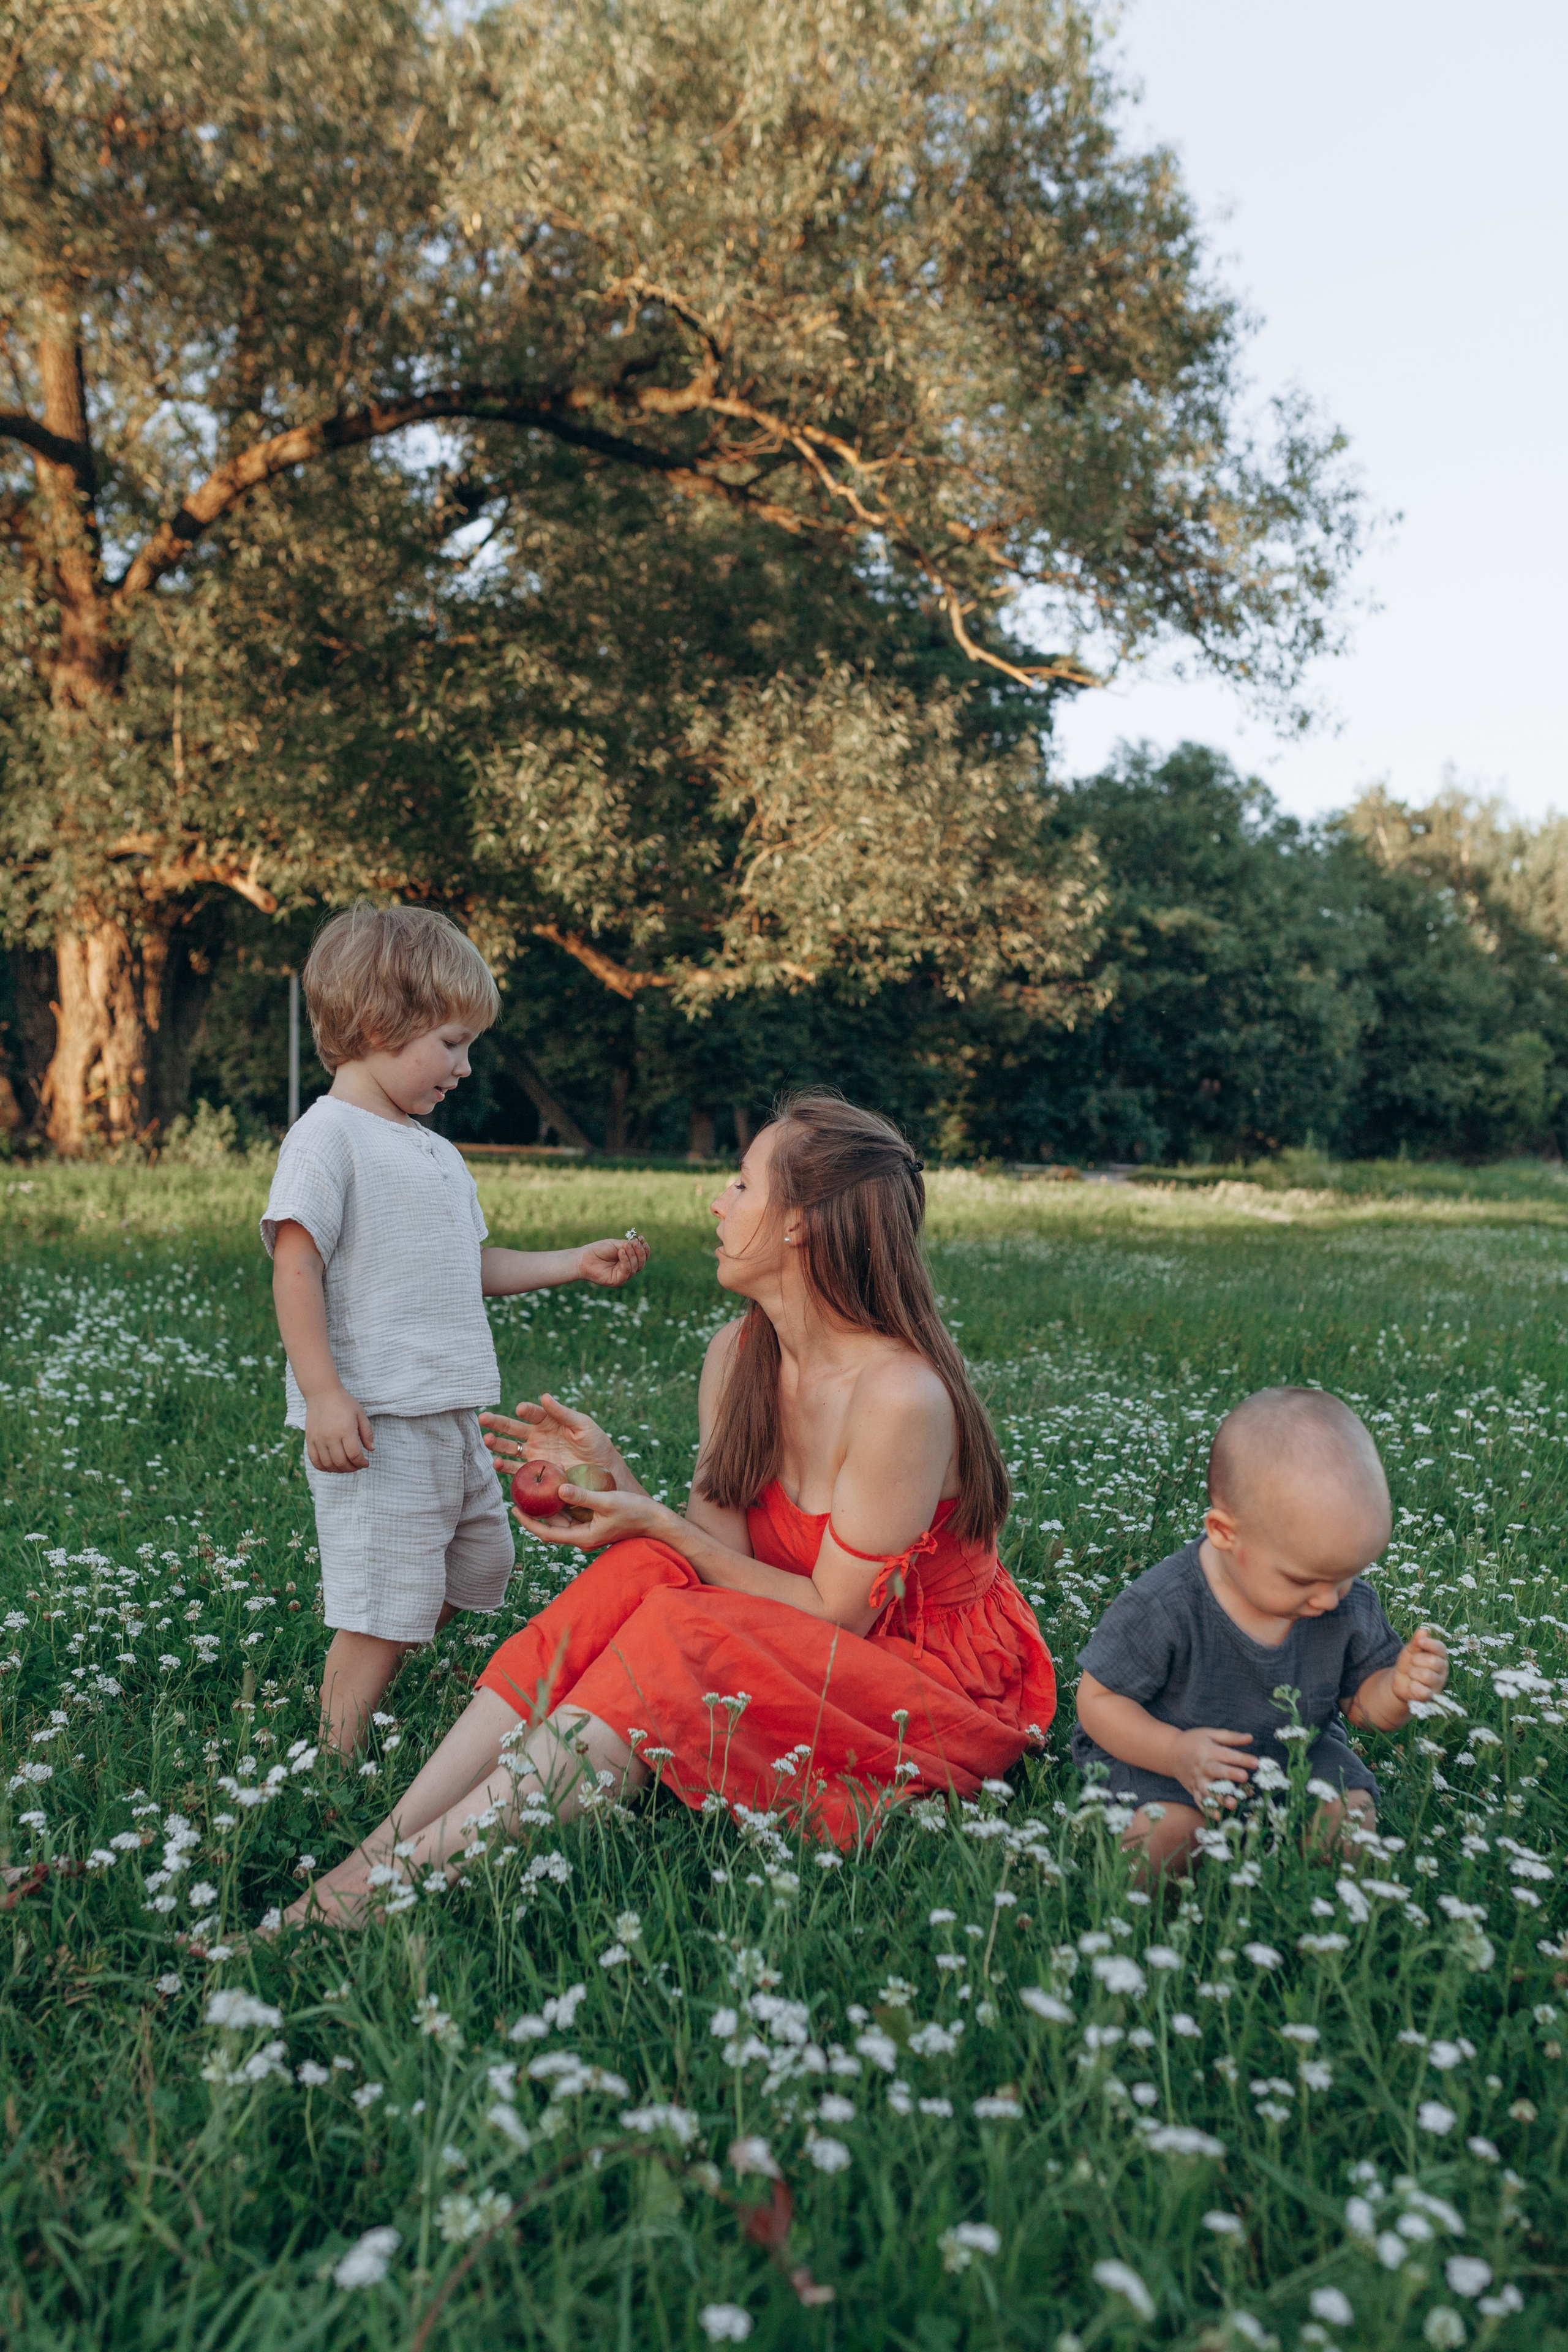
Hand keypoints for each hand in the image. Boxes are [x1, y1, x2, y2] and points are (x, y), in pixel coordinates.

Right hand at [304, 1386, 373, 1472]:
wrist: (322, 1393)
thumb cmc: (344, 1402)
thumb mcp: (360, 1414)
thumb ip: (367, 1433)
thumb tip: (371, 1450)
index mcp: (346, 1430)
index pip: (354, 1455)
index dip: (362, 1463)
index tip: (366, 1463)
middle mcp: (331, 1437)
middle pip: (341, 1463)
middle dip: (352, 1468)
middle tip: (357, 1466)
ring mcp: (318, 1439)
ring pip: (328, 1464)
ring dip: (339, 1470)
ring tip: (346, 1466)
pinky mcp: (309, 1440)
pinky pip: (315, 1460)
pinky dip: (323, 1467)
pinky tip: (331, 1466)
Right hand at [479, 1393, 617, 1478]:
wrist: (603, 1471)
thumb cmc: (596, 1443)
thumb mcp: (583, 1425)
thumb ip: (563, 1413)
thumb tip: (544, 1396)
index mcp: (549, 1421)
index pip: (533, 1413)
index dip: (526, 1410)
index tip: (521, 1408)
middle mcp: (537, 1436)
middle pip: (513, 1428)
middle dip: (498, 1424)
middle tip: (483, 1418)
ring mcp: (535, 1454)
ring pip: (510, 1448)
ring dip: (497, 1444)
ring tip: (487, 1440)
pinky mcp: (535, 1471)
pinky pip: (517, 1469)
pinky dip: (505, 1467)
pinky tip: (496, 1463)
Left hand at [513, 1481, 674, 1551]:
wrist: (656, 1522)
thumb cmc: (634, 1512)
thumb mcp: (607, 1501)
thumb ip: (583, 1496)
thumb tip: (558, 1490)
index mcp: (582, 1537)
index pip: (547, 1533)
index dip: (528, 1523)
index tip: (514, 1509)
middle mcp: (582, 1537)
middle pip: (551, 1527)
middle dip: (535, 1513)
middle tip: (520, 1495)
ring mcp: (589, 1531)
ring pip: (561, 1521)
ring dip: (548, 1509)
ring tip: (534, 1490)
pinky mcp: (595, 1524)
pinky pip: (572, 1516)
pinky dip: (562, 1505)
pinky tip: (558, 1489)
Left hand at [576, 1234, 649, 1287]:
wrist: (584, 1258)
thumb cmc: (598, 1250)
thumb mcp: (616, 1244)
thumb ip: (628, 1245)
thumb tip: (641, 1242)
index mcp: (627, 1260)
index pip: (641, 1257)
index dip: (644, 1250)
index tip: (642, 1240)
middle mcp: (626, 1269)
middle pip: (641, 1263)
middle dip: (640, 1252)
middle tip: (635, 1243)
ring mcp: (622, 1276)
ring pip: (635, 1267)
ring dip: (632, 1255)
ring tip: (625, 1246)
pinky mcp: (617, 1281)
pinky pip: (626, 1272)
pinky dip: (625, 1261)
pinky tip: (621, 1252)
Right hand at [1170, 1726, 1255, 1805]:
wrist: (1170, 1752)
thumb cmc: (1194, 1741)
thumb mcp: (1210, 1734)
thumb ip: (1230, 1737)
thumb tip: (1250, 1738)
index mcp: (1207, 1750)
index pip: (1226, 1754)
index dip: (1242, 1758)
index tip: (1256, 1762)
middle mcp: (1201, 1766)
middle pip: (1216, 1770)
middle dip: (1230, 1774)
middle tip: (1244, 1777)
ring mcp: (1196, 1779)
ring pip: (1207, 1789)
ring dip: (1219, 1797)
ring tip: (1232, 1803)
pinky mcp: (1192, 1790)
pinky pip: (1200, 1801)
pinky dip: (1208, 1810)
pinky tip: (1219, 1817)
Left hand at [1391, 1626, 1448, 1704]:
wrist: (1400, 1682)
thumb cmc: (1408, 1663)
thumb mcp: (1410, 1650)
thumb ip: (1416, 1642)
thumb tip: (1423, 1630)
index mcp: (1440, 1655)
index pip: (1441, 1648)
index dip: (1430, 1644)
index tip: (1419, 1642)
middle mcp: (1443, 1669)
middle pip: (1433, 1661)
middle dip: (1417, 1660)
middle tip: (1412, 1663)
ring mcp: (1438, 1684)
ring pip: (1427, 1676)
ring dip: (1413, 1674)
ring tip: (1412, 1675)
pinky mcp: (1432, 1696)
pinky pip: (1423, 1691)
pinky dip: (1413, 1687)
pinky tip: (1412, 1686)